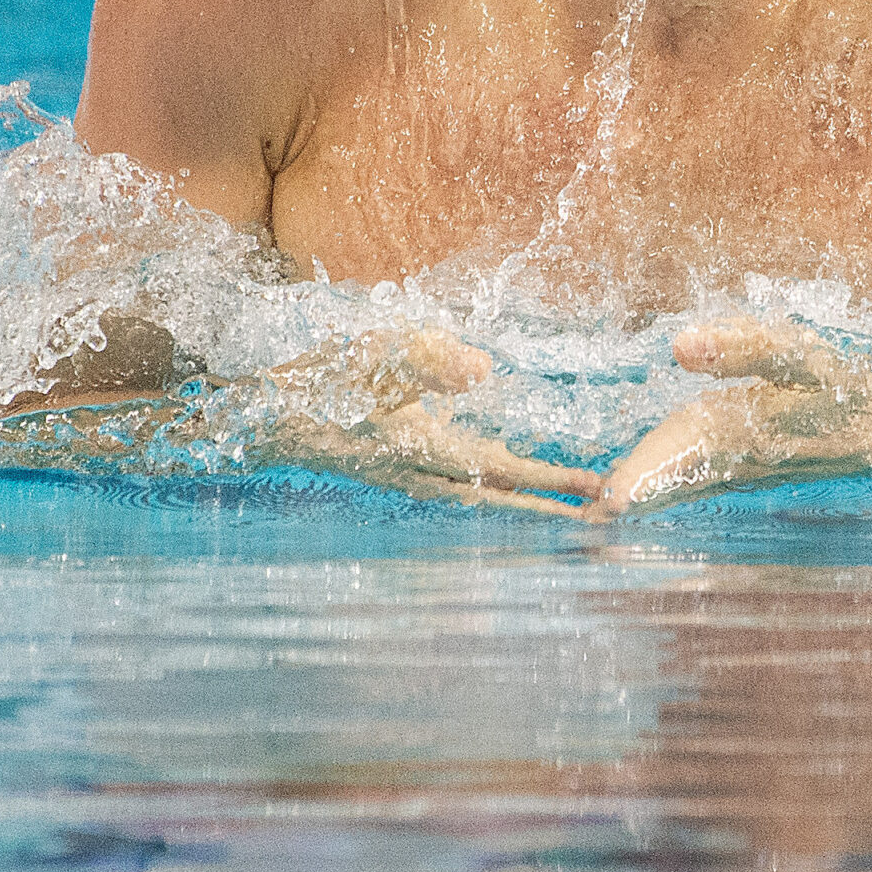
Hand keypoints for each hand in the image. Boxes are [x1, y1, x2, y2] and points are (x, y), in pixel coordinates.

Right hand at [256, 325, 605, 517]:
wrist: (268, 418)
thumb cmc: (323, 381)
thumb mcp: (376, 355)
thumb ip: (431, 360)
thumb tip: (484, 371)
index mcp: (424, 449)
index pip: (504, 470)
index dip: (552, 481)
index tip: (596, 491)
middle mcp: (423, 474)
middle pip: (502, 498)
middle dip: (552, 508)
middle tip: (603, 517)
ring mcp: (411, 478)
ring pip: (483, 498)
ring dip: (526, 506)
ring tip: (568, 512)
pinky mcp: (401, 471)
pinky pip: (462, 490)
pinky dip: (495, 495)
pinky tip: (506, 491)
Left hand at [595, 316, 871, 516]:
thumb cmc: (855, 390)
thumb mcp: (801, 356)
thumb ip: (741, 349)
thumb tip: (680, 346)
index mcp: (737, 433)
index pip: (673, 455)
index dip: (638, 475)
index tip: (603, 504)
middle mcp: (738, 459)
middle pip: (671, 477)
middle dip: (631, 491)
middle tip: (587, 515)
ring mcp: (751, 467)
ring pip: (687, 482)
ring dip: (649, 489)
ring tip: (607, 505)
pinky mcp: (763, 464)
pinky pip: (705, 477)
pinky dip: (676, 481)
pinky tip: (664, 484)